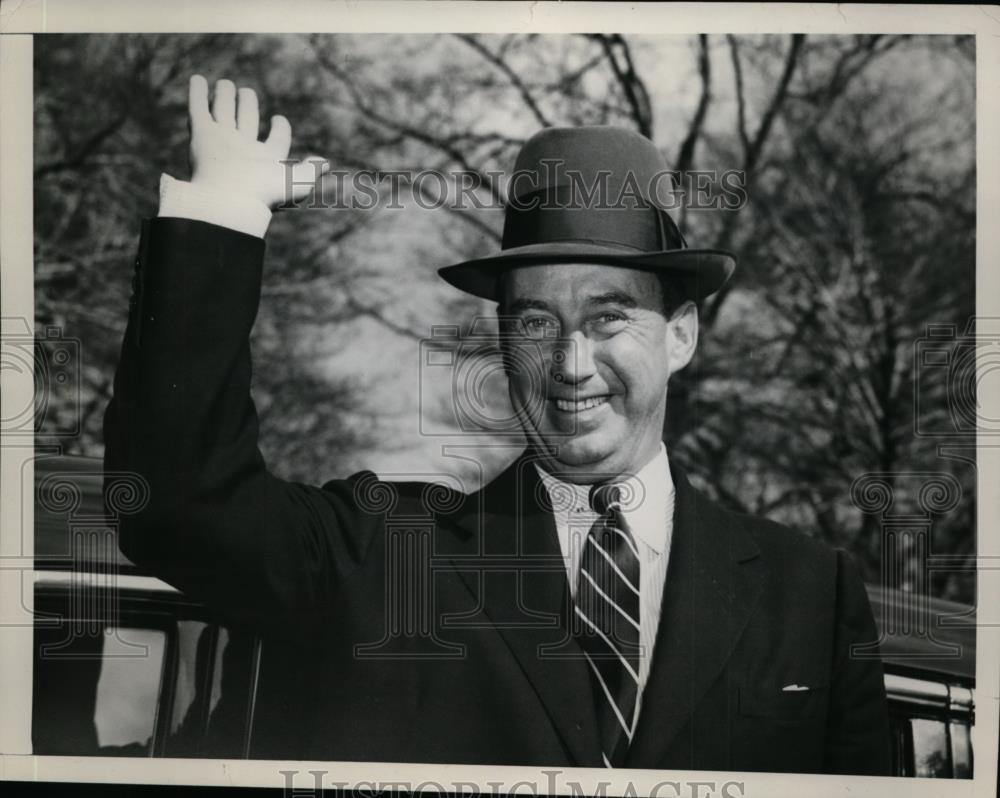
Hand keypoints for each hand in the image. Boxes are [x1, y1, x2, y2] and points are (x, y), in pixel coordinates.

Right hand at [187, 75, 328, 208]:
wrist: (228, 199)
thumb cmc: (264, 193)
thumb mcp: (297, 182)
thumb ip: (310, 171)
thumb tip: (325, 164)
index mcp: (266, 159)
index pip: (276, 140)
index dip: (280, 129)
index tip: (279, 120)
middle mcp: (243, 149)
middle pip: (245, 121)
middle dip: (246, 106)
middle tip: (246, 92)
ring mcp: (221, 140)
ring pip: (223, 113)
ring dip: (223, 97)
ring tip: (225, 84)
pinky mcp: (201, 134)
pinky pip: (198, 108)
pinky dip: (197, 93)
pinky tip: (197, 79)